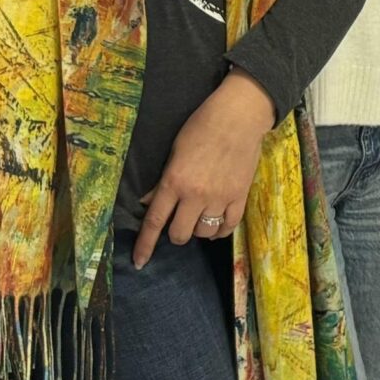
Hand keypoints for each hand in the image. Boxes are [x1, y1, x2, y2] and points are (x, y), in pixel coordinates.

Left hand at [134, 70, 275, 268]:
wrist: (239, 117)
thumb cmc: (201, 127)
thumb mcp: (174, 152)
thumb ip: (163, 183)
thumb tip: (150, 203)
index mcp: (174, 182)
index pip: (155, 222)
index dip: (145, 245)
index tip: (139, 262)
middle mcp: (195, 195)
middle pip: (180, 234)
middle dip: (176, 233)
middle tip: (179, 221)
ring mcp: (220, 199)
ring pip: (204, 233)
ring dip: (198, 229)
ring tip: (200, 216)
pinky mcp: (240, 198)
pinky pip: (228, 227)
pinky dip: (220, 230)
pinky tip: (217, 224)